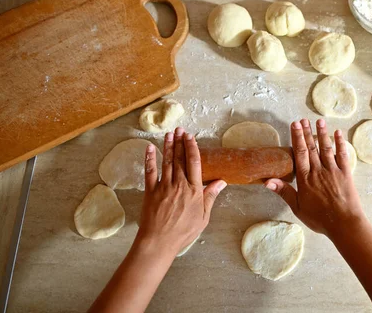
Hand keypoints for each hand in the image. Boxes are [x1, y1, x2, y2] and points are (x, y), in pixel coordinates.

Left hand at [135, 127, 226, 256]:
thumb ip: (210, 197)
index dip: (192, 148)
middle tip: (180, 129)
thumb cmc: (183, 232)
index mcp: (193, 190)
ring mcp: (163, 186)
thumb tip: (221, 182)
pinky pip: (150, 171)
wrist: (159, 241)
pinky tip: (149, 148)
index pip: (194, 163)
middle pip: (180, 158)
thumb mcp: (203, 216)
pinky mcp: (150, 191)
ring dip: (168, 146)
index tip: (191, 137)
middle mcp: (179, 184)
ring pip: (166, 161)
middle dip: (180, 142)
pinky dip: (149, 158)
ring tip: (169, 133)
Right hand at [265, 118, 363, 235]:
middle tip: (303, 119)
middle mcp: (318, 171)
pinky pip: (342, 155)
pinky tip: (339, 133)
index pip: (299, 153)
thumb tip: (267, 181)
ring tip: (319, 121)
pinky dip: (340, 143)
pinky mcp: (346, 173)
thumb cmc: (319, 219)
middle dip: (306, 132)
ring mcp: (333, 171)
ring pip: (326, 148)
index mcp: (305, 178)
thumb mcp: (297, 208)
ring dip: (322, 133)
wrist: (344, 224)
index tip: (294, 125)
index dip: (297, 137)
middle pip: (311, 147)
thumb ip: (284, 192)